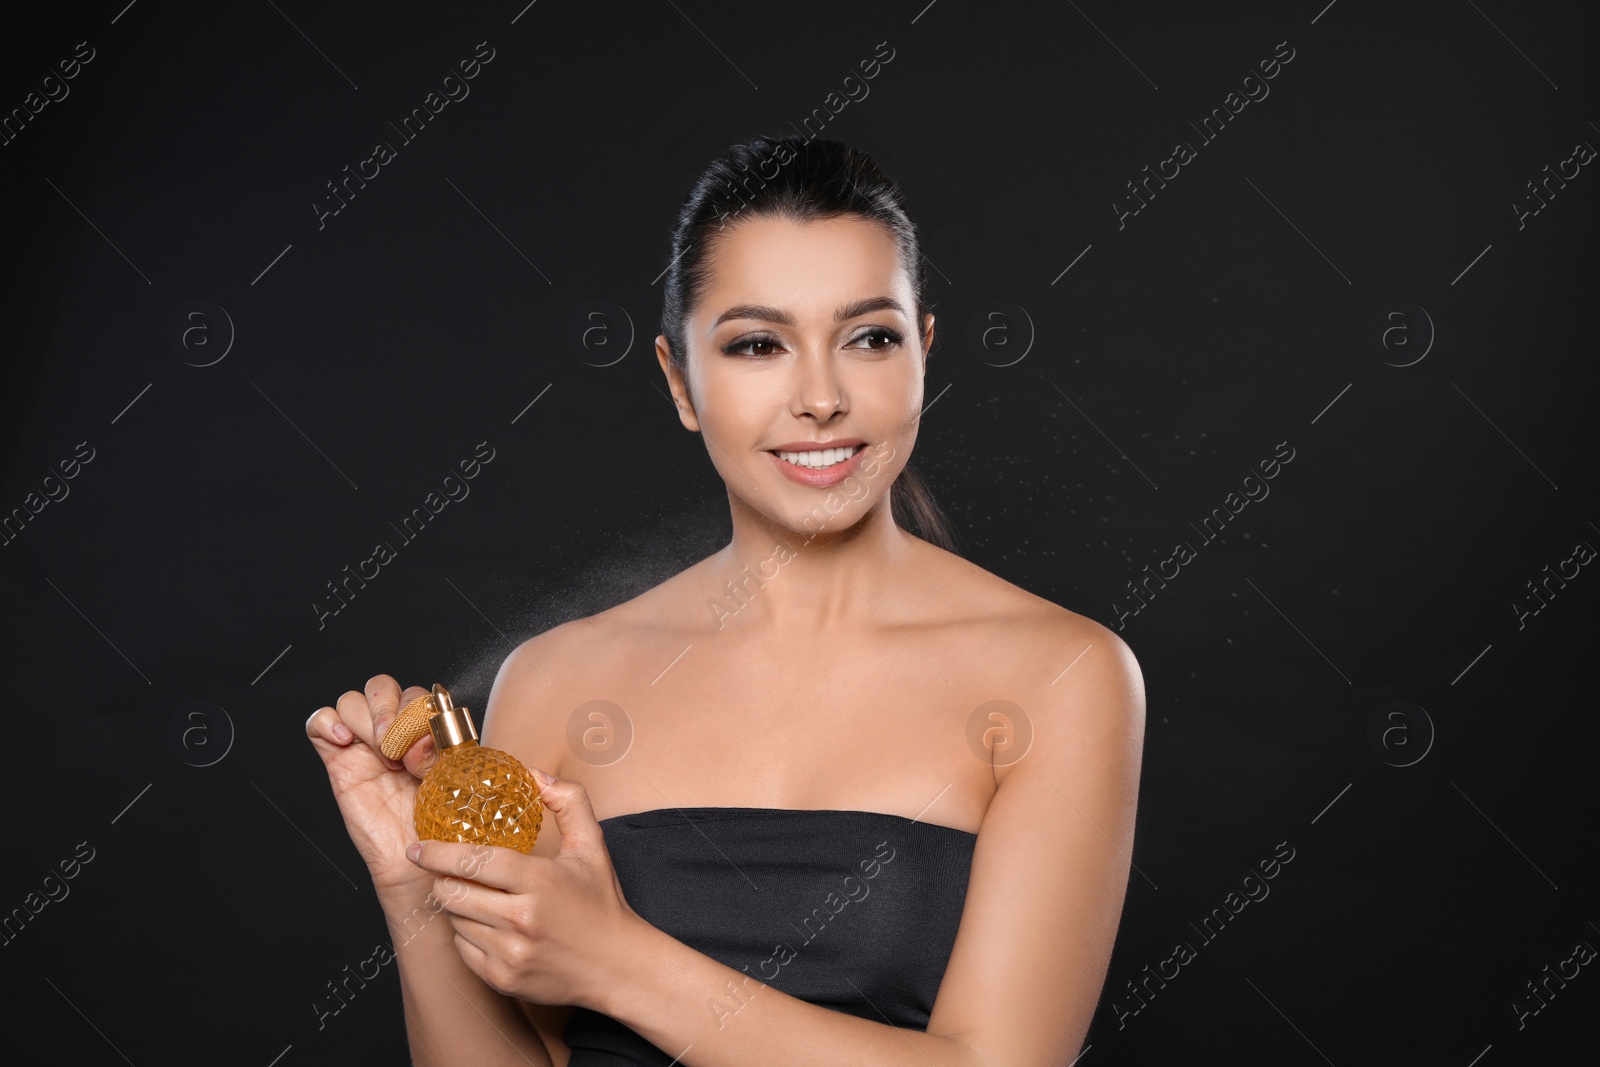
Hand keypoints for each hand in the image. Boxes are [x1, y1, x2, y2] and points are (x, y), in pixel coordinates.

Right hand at [305, 674, 440, 894]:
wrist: (414, 861)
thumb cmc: (438, 822)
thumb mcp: (450, 781)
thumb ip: (439, 753)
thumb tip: (420, 738)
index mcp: (424, 730)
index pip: (415, 694)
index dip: (418, 711)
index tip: (424, 745)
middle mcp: (393, 733)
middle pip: (381, 687)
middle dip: (389, 709)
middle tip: (397, 745)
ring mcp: (363, 745)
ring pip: (352, 701)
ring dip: (366, 719)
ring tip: (381, 753)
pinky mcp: (337, 761)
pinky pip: (318, 723)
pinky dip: (327, 722)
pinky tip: (344, 741)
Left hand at [407, 772, 642, 1009]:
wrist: (616, 967)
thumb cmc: (601, 903)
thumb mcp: (592, 846)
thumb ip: (569, 801)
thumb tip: (534, 775)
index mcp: (540, 881)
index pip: (475, 861)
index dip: (439, 853)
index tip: (417, 847)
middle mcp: (521, 919)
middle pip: (452, 893)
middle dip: (444, 879)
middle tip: (452, 871)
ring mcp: (509, 953)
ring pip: (454, 921)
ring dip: (457, 906)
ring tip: (479, 897)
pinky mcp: (502, 979)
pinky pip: (463, 949)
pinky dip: (467, 934)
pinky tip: (489, 925)